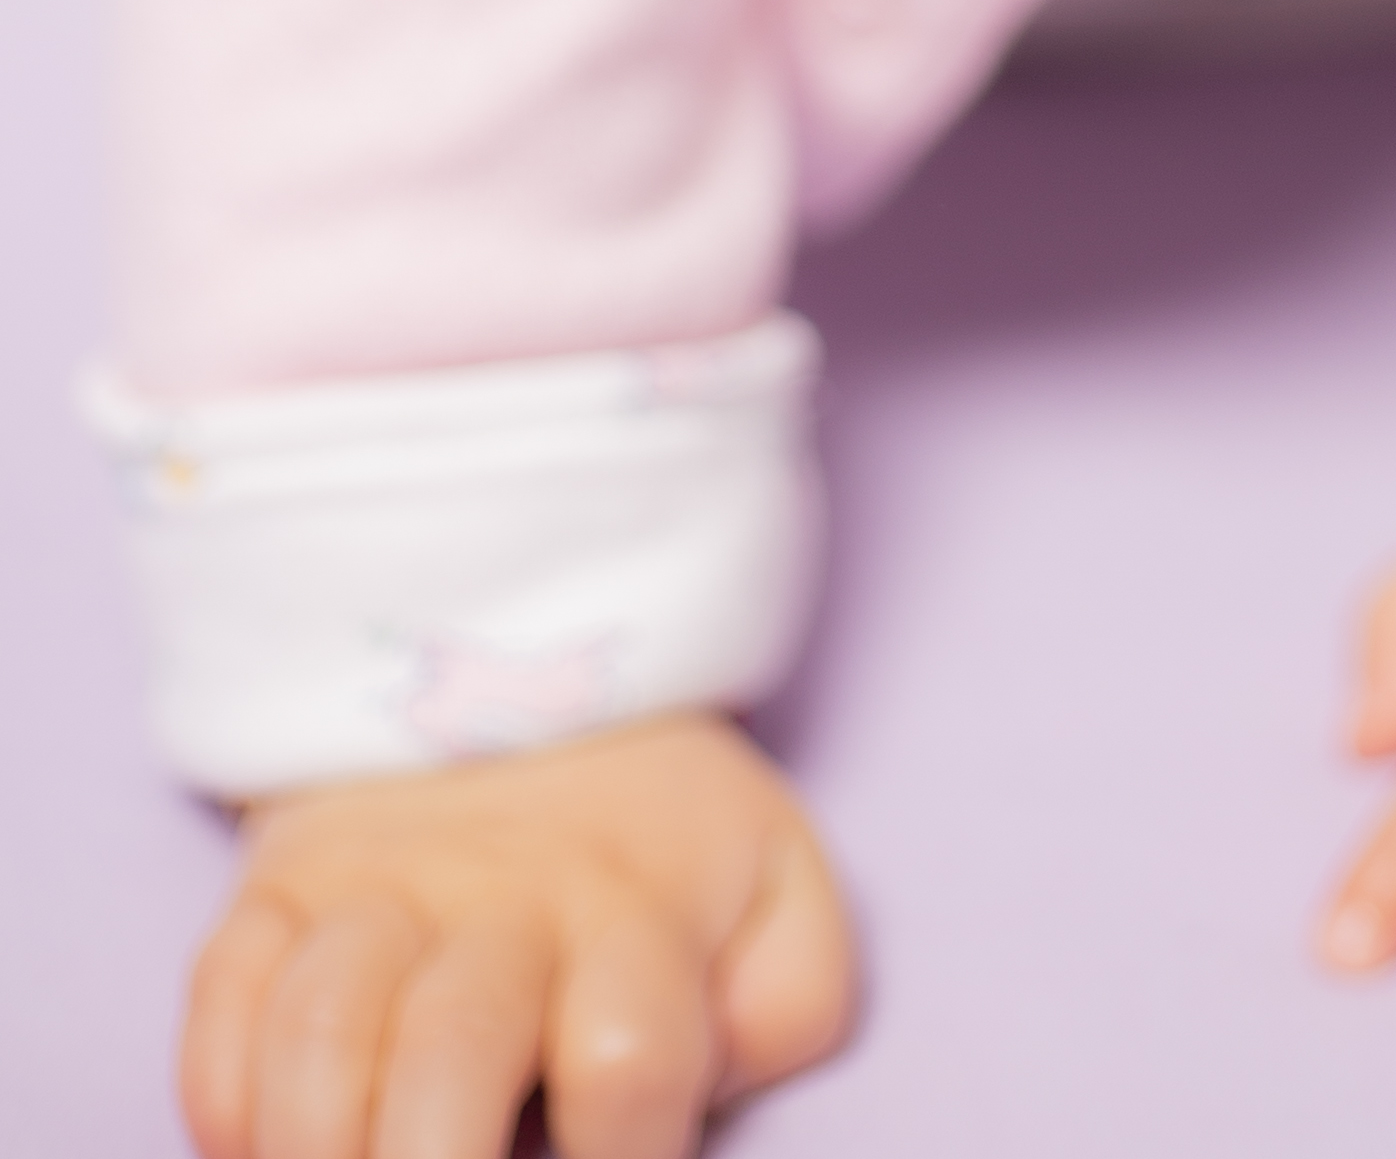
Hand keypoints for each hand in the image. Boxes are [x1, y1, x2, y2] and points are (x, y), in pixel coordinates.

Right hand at [178, 710, 854, 1158]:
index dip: (621, 1156)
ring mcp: (374, 893)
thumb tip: (721, 1075)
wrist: (525, 673)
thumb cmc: (657, 841)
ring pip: (320, 1033)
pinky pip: (218, 1000)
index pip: (629, 1062)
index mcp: (635, 912)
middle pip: (452, 1055)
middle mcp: (499, 903)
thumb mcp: (775, 886)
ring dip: (319, 1147)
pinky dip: (226, 1101)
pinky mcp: (273, 892)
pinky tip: (264, 1143)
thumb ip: (790, 1000)